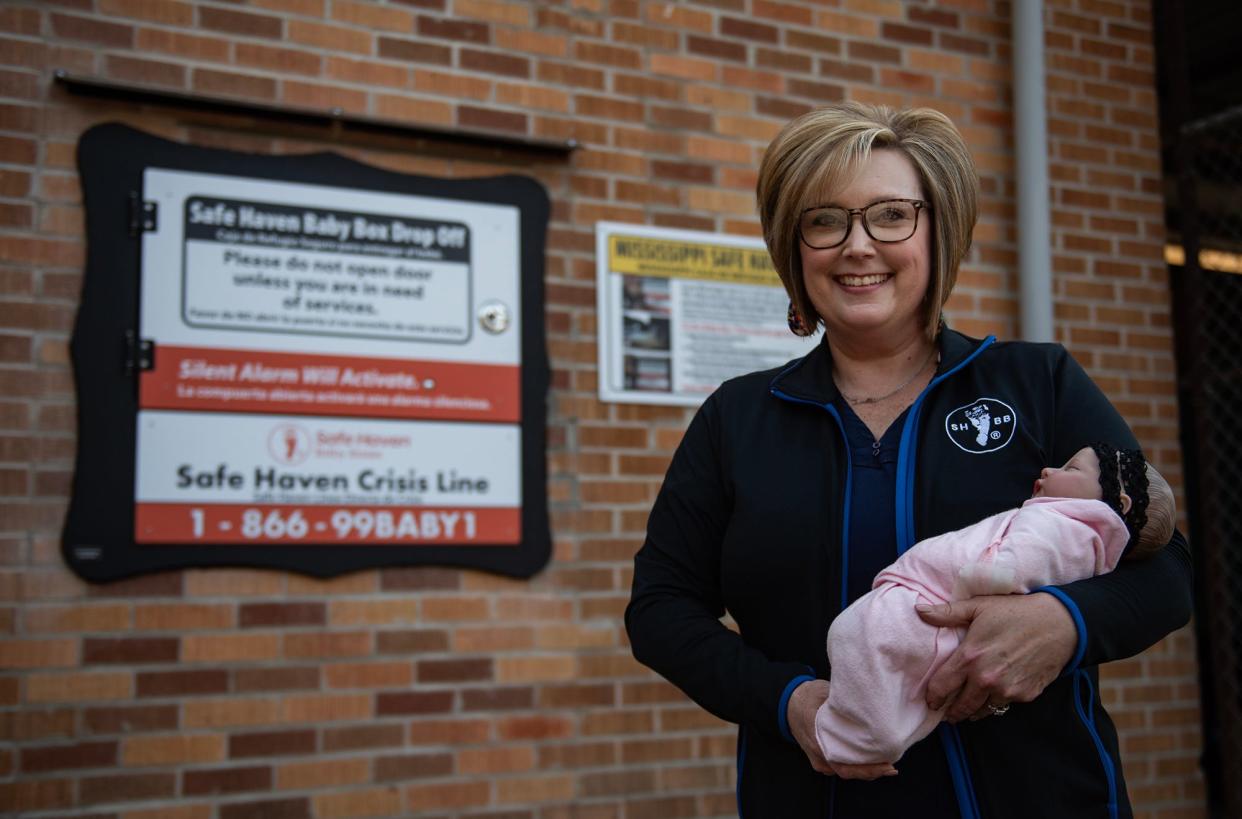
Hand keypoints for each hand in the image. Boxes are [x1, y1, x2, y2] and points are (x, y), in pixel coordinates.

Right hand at [787, 680, 898, 778]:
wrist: (788, 702)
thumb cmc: (808, 696)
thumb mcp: (825, 691)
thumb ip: (844, 701)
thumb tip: (870, 702)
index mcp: (818, 735)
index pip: (843, 760)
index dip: (865, 766)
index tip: (885, 763)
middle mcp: (817, 751)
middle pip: (846, 771)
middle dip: (871, 772)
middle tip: (891, 768)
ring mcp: (817, 758)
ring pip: (844, 771)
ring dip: (865, 771)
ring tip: (887, 766)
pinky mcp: (820, 759)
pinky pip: (840, 768)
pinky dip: (856, 768)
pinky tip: (871, 763)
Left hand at [916, 592, 1075, 722]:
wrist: (1059, 624)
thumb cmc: (1016, 612)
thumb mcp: (979, 606)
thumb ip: (947, 613)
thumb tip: (919, 610)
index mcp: (970, 657)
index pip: (942, 686)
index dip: (933, 697)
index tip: (930, 702)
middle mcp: (986, 678)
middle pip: (961, 706)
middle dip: (951, 713)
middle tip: (946, 714)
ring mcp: (1007, 690)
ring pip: (982, 711)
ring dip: (973, 712)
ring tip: (966, 711)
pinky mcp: (1025, 695)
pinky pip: (1004, 705)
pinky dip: (996, 703)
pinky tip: (993, 697)